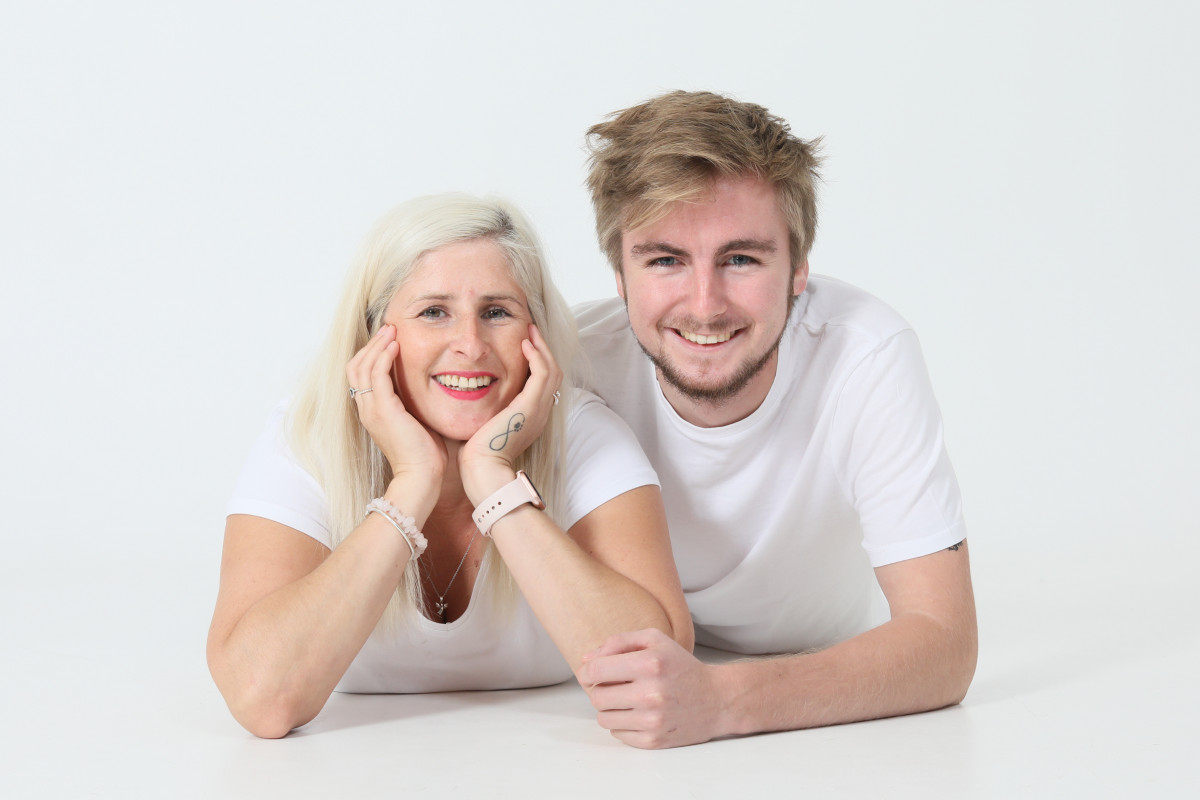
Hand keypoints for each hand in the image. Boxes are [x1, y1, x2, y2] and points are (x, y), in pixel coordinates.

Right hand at [346, 324, 446, 495]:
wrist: (421, 477)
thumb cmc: (424, 455)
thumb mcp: (416, 422)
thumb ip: (412, 404)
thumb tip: (428, 388)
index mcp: (372, 412)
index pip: (361, 375)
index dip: (372, 354)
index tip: (389, 339)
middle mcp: (366, 409)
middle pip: (356, 366)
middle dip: (371, 344)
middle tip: (389, 328)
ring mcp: (372, 409)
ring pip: (363, 366)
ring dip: (377, 345)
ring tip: (391, 330)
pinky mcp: (384, 410)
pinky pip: (377, 375)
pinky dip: (384, 357)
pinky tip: (396, 346)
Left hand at [458, 324, 561, 501]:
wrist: (482, 470)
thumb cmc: (478, 455)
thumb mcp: (487, 427)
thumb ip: (489, 412)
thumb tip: (476, 399)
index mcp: (532, 418)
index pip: (544, 384)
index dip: (538, 362)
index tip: (525, 345)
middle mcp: (541, 413)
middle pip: (554, 374)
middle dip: (543, 350)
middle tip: (531, 332)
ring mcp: (539, 410)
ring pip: (552, 370)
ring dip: (542, 347)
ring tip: (530, 332)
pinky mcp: (530, 406)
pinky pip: (543, 374)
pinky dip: (537, 356)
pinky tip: (524, 344)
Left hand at [579, 628, 726, 748]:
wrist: (716, 699)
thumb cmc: (681, 667)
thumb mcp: (654, 640)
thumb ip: (618, 642)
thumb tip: (587, 660)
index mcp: (650, 664)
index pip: (596, 670)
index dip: (588, 671)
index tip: (593, 672)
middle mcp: (651, 693)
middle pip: (596, 696)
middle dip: (600, 690)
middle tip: (616, 686)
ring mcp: (652, 720)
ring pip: (603, 718)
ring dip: (610, 708)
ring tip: (628, 700)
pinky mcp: (654, 740)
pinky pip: (617, 734)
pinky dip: (622, 724)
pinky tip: (638, 714)